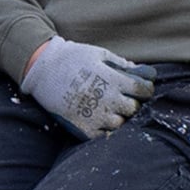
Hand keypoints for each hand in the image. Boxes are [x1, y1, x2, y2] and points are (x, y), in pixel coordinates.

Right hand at [19, 37, 155, 139]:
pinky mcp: (84, 128)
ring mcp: (95, 116)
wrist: (43, 71)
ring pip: (120, 123)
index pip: (143, 90)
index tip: (143, 89)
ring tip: (110, 108)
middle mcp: (107, 99)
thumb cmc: (72, 58)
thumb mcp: (98, 54)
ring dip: (119, 116)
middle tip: (125, 99)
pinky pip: (104, 135)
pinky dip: (105, 129)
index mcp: (113, 80)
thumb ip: (121, 64)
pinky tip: (99, 118)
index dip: (146, 89)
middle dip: (133, 103)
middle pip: (134, 108)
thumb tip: (140, 71)